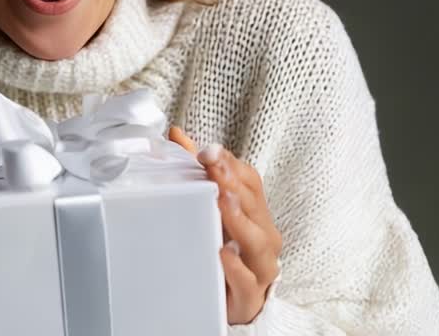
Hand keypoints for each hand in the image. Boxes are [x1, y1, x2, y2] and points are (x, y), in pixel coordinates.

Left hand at [169, 126, 281, 324]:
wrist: (232, 304)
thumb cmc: (224, 251)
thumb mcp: (211, 211)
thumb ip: (196, 173)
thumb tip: (176, 135)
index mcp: (255, 212)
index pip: (250, 181)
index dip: (230, 165)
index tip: (208, 152)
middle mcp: (263, 234)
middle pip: (254, 204)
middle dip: (233, 184)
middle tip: (213, 168)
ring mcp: (260, 265)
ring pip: (256, 239)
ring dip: (240, 219)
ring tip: (223, 202)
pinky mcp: (250, 295)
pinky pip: (247, 280)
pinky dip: (236, 267)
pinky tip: (223, 253)